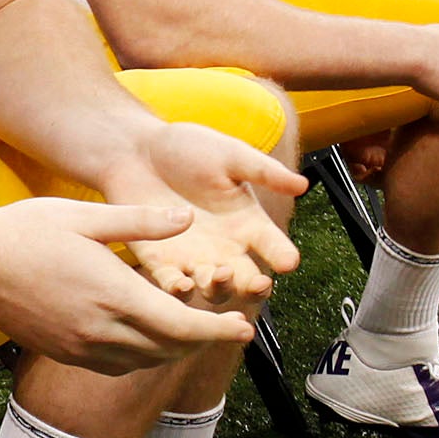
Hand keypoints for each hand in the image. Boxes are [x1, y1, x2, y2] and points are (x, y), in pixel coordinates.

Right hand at [0, 196, 267, 370]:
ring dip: (171, 350)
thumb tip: (187, 219)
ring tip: (189, 332)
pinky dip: (139, 356)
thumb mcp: (87, 215)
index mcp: (114, 294)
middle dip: (201, 341)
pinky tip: (142, 340)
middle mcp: (101, 329)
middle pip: (168, 349)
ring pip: (142, 362)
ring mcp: (80, 346)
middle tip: (224, 326)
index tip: (243, 327)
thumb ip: (141, 221)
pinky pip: (114, 365)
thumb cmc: (25, 232)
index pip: (181, 326)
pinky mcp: (63, 352)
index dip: (217, 331)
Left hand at [108, 120, 301, 310]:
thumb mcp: (231, 155)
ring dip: (219, 289)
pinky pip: (173, 286)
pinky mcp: (161, 263)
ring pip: (214, 289)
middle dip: (254, 286)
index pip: (273, 246)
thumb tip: (302, 184)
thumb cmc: (186, 147)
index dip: (283, 255)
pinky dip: (178, 290)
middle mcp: (225, 247)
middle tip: (258, 282)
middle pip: (247, 280)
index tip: (288, 262)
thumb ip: (263, 171)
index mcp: (247, 222)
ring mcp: (194, 259)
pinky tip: (182, 283)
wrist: (136, 150)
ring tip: (219, 276)